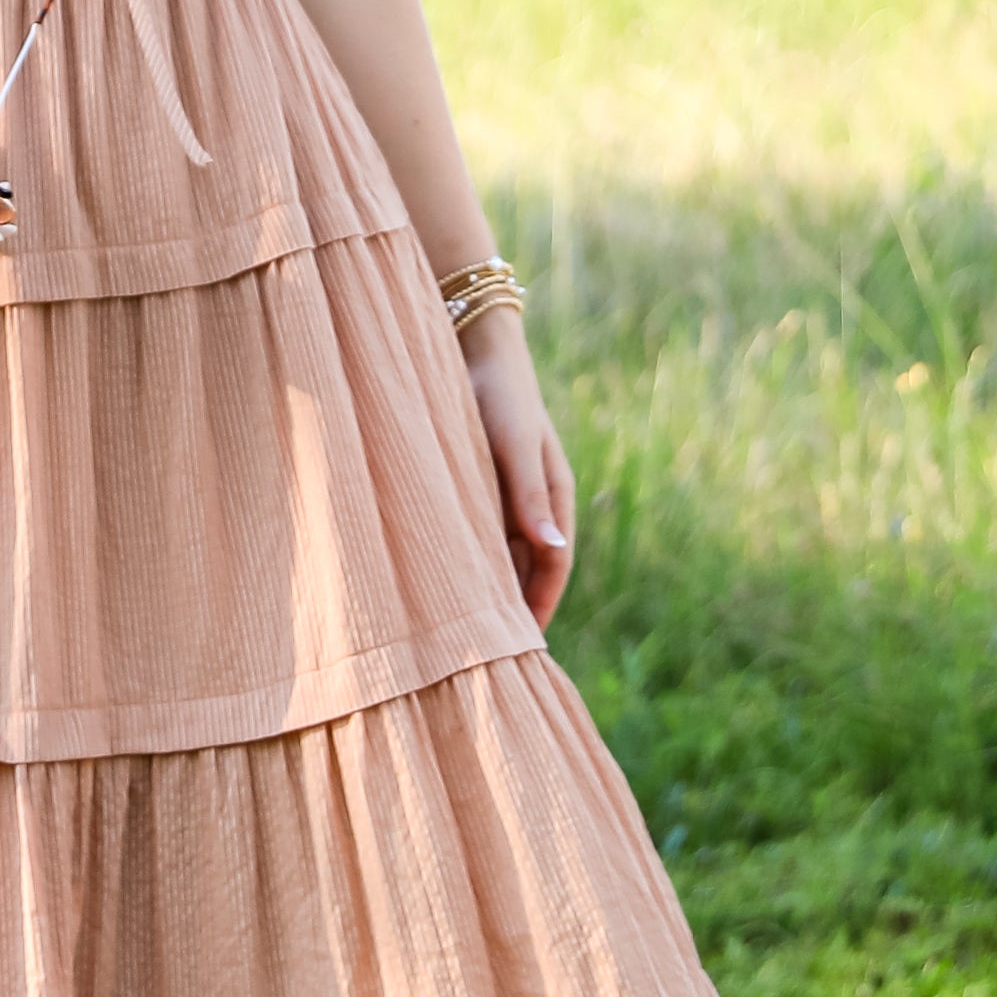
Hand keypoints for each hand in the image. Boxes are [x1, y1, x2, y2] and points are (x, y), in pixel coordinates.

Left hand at [456, 310, 575, 627]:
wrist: (472, 344)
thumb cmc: (499, 393)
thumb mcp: (515, 445)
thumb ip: (530, 495)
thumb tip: (555, 551)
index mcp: (554, 496)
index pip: (552, 567)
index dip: (539, 608)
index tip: (520, 648)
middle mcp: (533, 501)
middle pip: (527, 567)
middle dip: (513, 608)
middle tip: (488, 652)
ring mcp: (506, 492)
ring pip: (501, 552)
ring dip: (488, 585)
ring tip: (462, 627)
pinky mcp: (477, 481)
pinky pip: (477, 531)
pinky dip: (467, 557)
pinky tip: (442, 577)